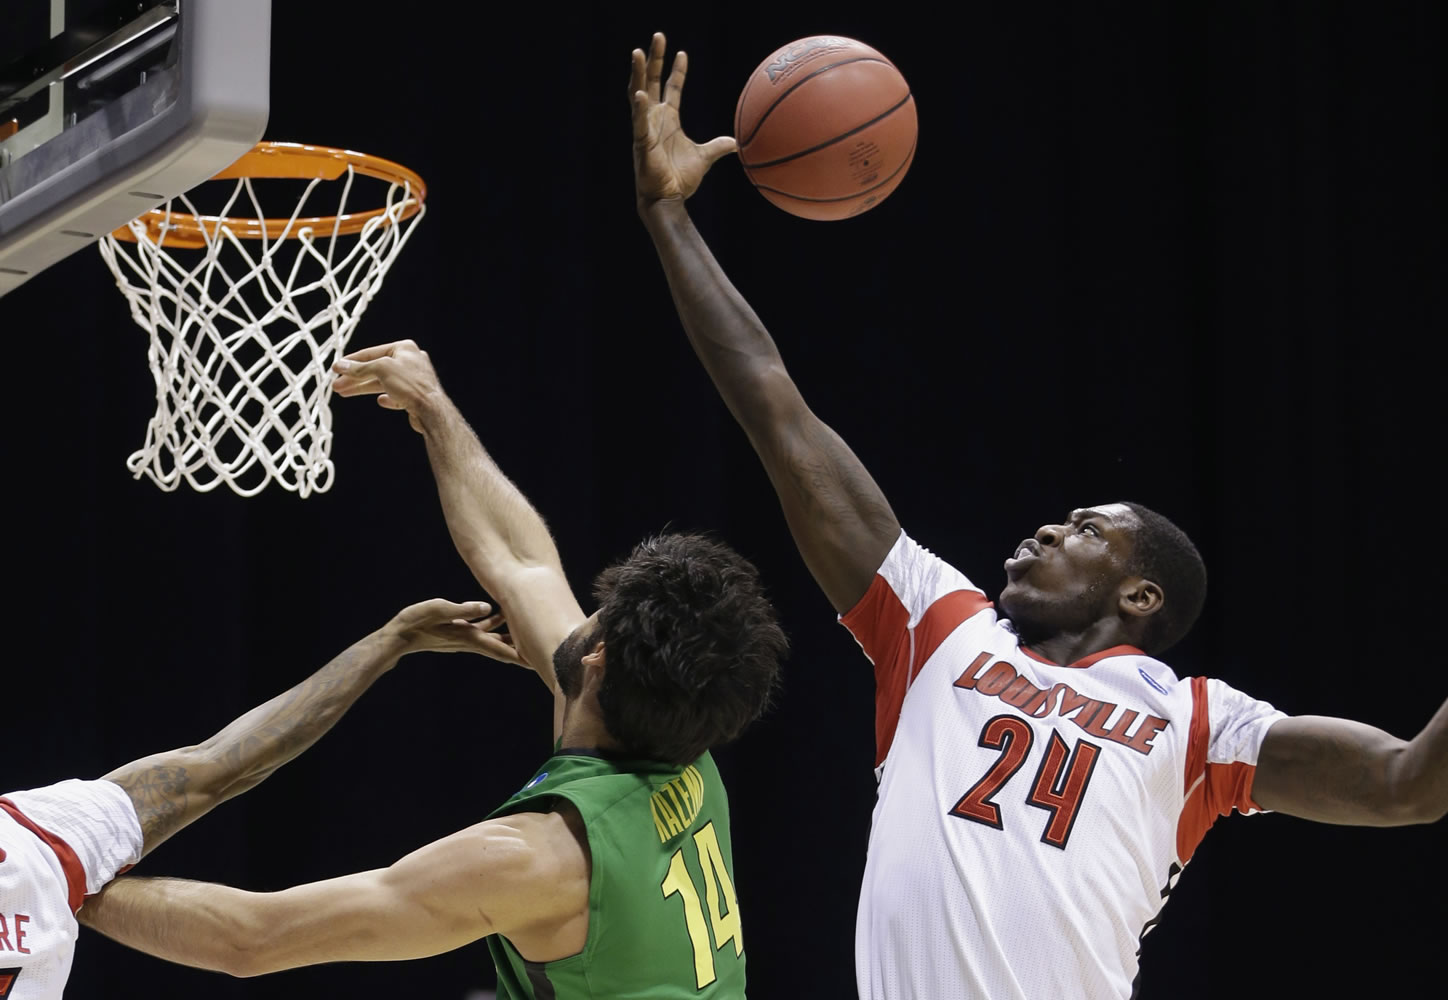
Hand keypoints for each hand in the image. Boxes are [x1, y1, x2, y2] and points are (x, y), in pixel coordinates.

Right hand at [332, 340, 442, 432]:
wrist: (431, 410)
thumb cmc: (412, 385)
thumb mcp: (381, 369)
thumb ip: (360, 368)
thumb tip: (343, 365)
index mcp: (404, 349)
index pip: (372, 353)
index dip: (352, 361)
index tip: (338, 368)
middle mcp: (410, 362)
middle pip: (375, 369)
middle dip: (355, 377)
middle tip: (338, 384)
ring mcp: (413, 379)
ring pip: (383, 382)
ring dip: (364, 388)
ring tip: (345, 392)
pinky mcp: (415, 395)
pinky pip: (396, 395)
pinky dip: (387, 398)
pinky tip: (381, 401)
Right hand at [385, 599, 528, 667]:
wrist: (397, 636)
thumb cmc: (415, 622)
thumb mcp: (438, 609)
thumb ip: (462, 609)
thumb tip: (487, 607)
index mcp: (469, 637)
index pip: (501, 650)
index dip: (521, 656)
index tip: (540, 663)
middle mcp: (470, 640)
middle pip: (503, 648)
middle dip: (523, 650)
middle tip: (545, 650)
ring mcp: (464, 637)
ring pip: (495, 638)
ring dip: (511, 636)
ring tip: (530, 629)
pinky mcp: (458, 631)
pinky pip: (482, 629)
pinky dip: (494, 624)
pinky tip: (499, 613)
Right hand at [630, 32, 736, 208]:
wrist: (669, 199)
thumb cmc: (680, 179)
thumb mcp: (704, 158)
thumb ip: (718, 147)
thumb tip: (737, 143)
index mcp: (668, 119)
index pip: (671, 87)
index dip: (676, 69)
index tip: (682, 52)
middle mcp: (654, 119)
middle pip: (651, 81)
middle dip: (653, 59)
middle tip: (658, 36)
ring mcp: (645, 128)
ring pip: (637, 94)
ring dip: (637, 73)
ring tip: (636, 53)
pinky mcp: (641, 142)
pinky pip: (638, 122)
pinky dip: (638, 107)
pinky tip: (639, 92)